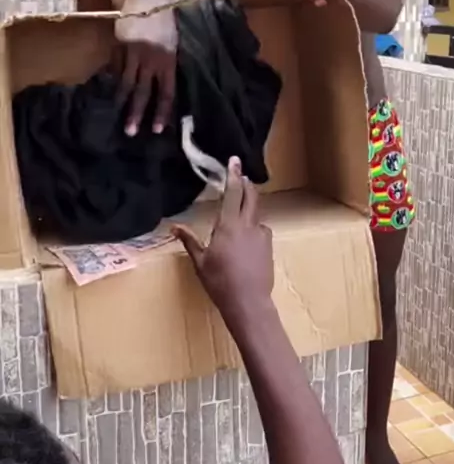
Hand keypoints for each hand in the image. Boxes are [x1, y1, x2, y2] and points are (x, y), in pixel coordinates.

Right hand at [114, 3, 177, 135]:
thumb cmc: (165, 20)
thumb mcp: (173, 43)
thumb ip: (167, 64)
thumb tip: (160, 88)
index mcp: (169, 59)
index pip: (166, 92)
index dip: (161, 112)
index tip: (156, 130)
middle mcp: (151, 58)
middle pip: (143, 91)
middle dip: (136, 113)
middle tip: (129, 132)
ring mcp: (133, 51)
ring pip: (126, 81)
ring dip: (121, 101)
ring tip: (115, 115)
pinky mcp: (119, 44)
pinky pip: (115, 66)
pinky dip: (112, 78)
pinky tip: (109, 92)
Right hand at [173, 157, 273, 322]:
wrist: (248, 303)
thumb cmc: (219, 282)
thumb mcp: (200, 262)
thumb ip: (189, 241)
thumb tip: (174, 227)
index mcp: (229, 225)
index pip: (233, 193)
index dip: (234, 175)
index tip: (235, 161)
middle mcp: (248, 226)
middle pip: (251, 197)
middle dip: (246, 185)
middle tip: (240, 177)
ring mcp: (262, 236)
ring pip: (256, 215)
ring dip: (249, 210)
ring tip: (238, 217)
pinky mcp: (269, 247)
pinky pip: (260, 231)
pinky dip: (253, 229)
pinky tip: (246, 243)